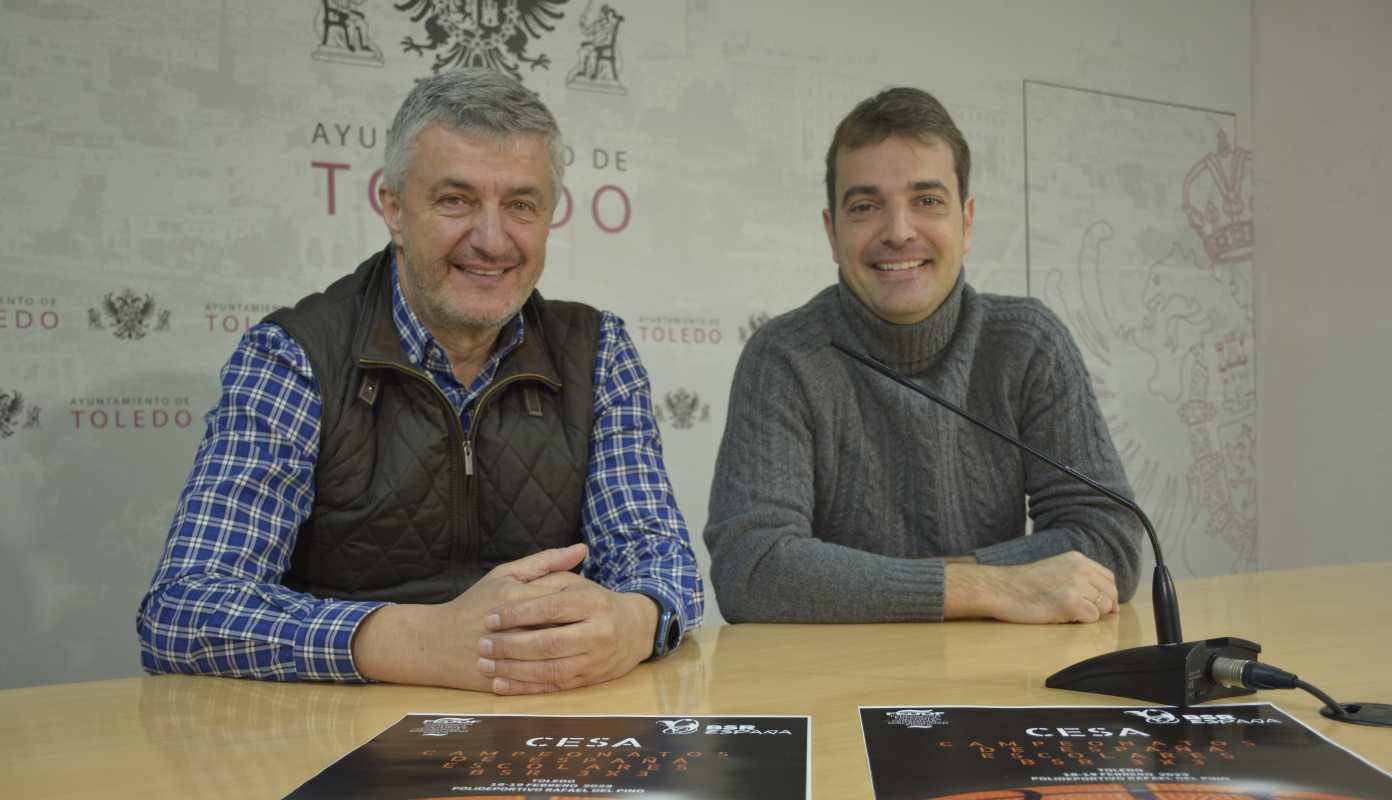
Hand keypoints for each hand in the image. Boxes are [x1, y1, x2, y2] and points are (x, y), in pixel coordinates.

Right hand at [350, 543, 587, 690]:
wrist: (436, 643)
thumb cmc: (473, 603)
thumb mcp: (505, 574)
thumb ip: (545, 561)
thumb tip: (582, 549)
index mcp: (514, 597)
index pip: (562, 597)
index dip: (583, 599)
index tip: (595, 599)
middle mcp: (513, 626)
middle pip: (563, 627)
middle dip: (582, 627)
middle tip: (595, 624)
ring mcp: (508, 655)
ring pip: (555, 654)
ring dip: (574, 650)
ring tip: (585, 644)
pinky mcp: (506, 677)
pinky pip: (541, 678)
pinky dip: (558, 673)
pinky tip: (569, 665)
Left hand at [476, 577, 659, 695]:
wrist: (636, 631)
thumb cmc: (597, 603)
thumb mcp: (578, 582)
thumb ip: (554, 569)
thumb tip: (535, 567)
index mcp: (593, 603)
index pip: (550, 608)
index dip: (517, 614)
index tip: (490, 617)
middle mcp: (598, 633)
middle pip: (548, 643)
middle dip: (511, 646)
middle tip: (483, 644)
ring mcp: (595, 661)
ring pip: (549, 670)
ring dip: (513, 670)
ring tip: (486, 665)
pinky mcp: (589, 681)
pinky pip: (553, 687)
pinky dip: (524, 688)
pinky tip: (501, 684)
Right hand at [945, 551, 1117, 623]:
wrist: (1001, 588)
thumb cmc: (1023, 584)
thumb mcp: (1055, 568)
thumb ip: (1078, 576)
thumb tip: (1104, 599)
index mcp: (1077, 559)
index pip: (1108, 577)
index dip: (1108, 593)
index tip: (1101, 604)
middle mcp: (1080, 569)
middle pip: (1111, 592)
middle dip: (1105, 606)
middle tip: (1088, 614)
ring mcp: (1076, 585)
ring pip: (1103, 607)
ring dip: (1090, 614)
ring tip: (1068, 613)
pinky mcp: (1071, 603)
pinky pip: (1092, 618)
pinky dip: (1081, 621)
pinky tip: (1062, 616)